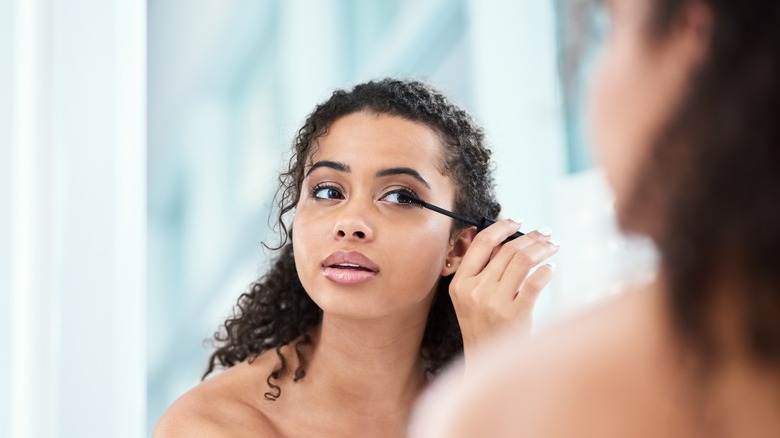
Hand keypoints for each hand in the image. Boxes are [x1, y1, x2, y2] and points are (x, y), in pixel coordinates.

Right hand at [449, 220, 558, 356]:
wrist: (486, 361)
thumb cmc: (482, 327)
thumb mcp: (469, 298)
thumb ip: (482, 271)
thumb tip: (507, 240)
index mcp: (460, 283)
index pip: (482, 244)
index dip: (501, 227)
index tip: (518, 221)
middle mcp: (475, 291)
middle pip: (507, 250)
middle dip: (531, 237)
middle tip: (546, 233)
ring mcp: (494, 303)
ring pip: (523, 261)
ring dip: (542, 249)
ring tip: (553, 246)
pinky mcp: (514, 315)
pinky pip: (534, 283)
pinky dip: (546, 271)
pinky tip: (551, 268)